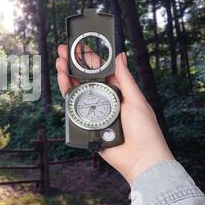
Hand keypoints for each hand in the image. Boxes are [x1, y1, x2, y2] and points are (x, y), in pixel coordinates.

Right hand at [56, 45, 173, 184]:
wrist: (140, 158)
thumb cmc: (145, 130)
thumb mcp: (136, 100)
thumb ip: (125, 79)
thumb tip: (120, 56)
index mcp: (117, 90)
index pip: (100, 70)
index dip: (88, 57)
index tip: (79, 45)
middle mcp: (104, 98)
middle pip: (84, 78)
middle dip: (72, 63)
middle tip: (62, 51)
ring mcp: (93, 110)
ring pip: (76, 90)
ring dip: (66, 75)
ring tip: (59, 63)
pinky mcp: (85, 123)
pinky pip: (73, 107)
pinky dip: (67, 93)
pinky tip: (63, 81)